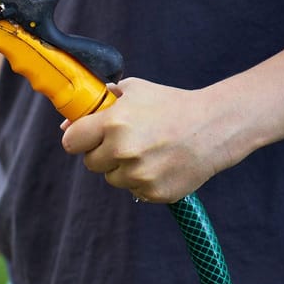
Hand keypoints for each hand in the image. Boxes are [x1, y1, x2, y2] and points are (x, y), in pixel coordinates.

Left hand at [59, 77, 242, 202]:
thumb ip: (100, 103)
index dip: (79, 139)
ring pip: (112, 178)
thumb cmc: (172, 105)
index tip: (88, 137)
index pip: (71, 142)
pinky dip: (143, 181)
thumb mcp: (136, 90)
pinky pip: (133, 191)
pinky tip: (162, 163)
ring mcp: (138, 174)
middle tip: (129, 141)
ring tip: (150, 151)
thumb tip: (66, 125)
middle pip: (90, 163)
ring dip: (124, 168)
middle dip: (104, 153)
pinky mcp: (153, 192)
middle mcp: (123, 150)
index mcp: (113, 123)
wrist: (216, 126)